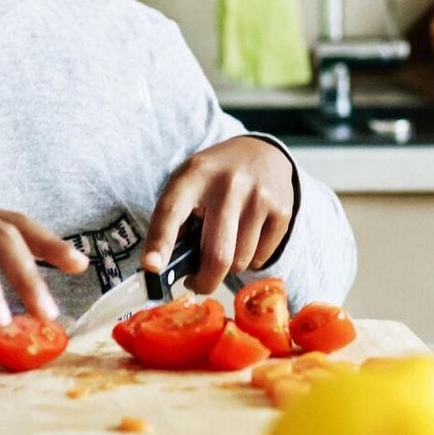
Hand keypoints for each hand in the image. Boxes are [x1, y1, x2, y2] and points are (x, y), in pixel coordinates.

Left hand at [144, 137, 294, 294]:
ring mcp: (259, 197)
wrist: (261, 151)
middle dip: (203, 281)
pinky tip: (246, 237)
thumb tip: (165, 266)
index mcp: (194, 175)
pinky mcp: (282, 210)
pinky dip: (250, 260)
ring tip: (224, 245)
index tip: (151, 267)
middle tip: (196, 283)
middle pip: (216, 255)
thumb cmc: (214, 177)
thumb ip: (176, 219)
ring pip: (239, 262)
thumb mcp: (188, 183)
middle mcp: (228, 184)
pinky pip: (260, 259)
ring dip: (227, 267)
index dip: (159, 241)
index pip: (171, 211)